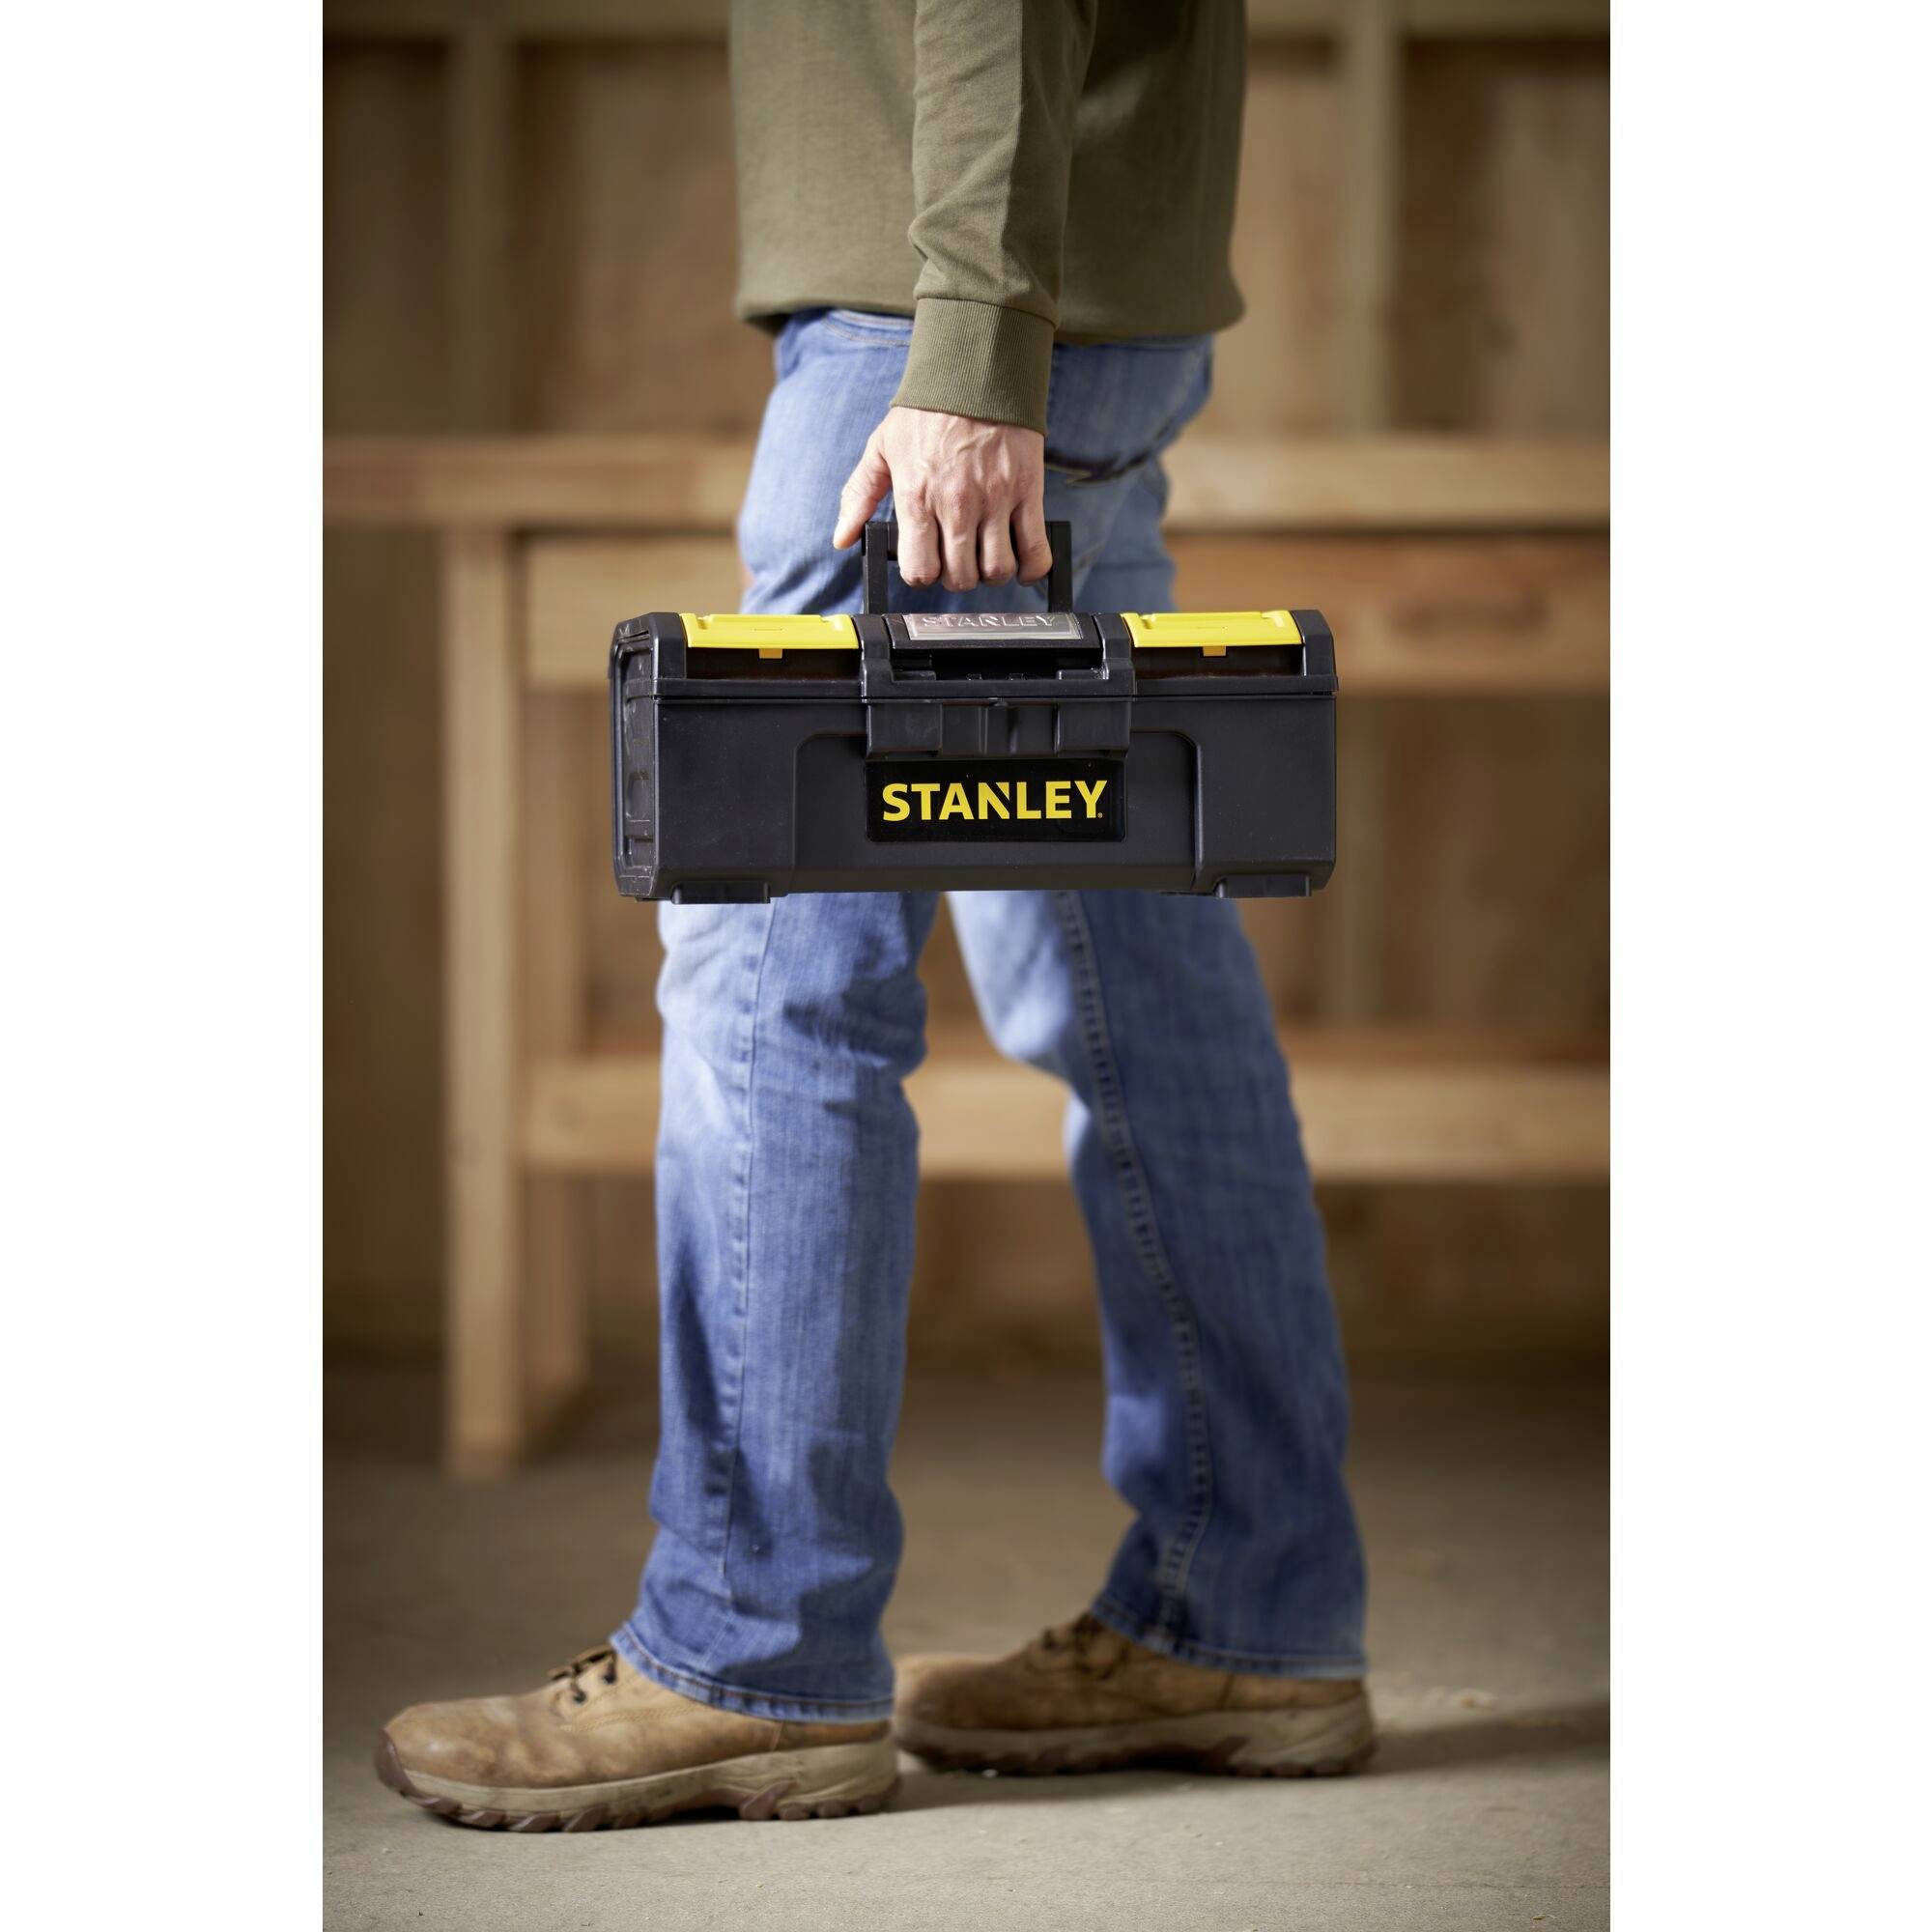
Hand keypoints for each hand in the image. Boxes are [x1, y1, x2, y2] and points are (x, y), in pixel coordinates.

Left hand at [832, 406, 1051, 592]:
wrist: (976, 373)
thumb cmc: (927, 412)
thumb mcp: (881, 448)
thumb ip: (859, 496)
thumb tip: (841, 538)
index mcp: (917, 497)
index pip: (920, 571)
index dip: (922, 574)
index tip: (926, 562)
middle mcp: (957, 504)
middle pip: (961, 578)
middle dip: (957, 577)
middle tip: (957, 559)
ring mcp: (996, 500)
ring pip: (997, 570)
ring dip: (990, 573)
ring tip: (985, 557)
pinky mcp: (1029, 492)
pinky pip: (1036, 550)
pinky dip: (1031, 568)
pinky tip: (1021, 565)